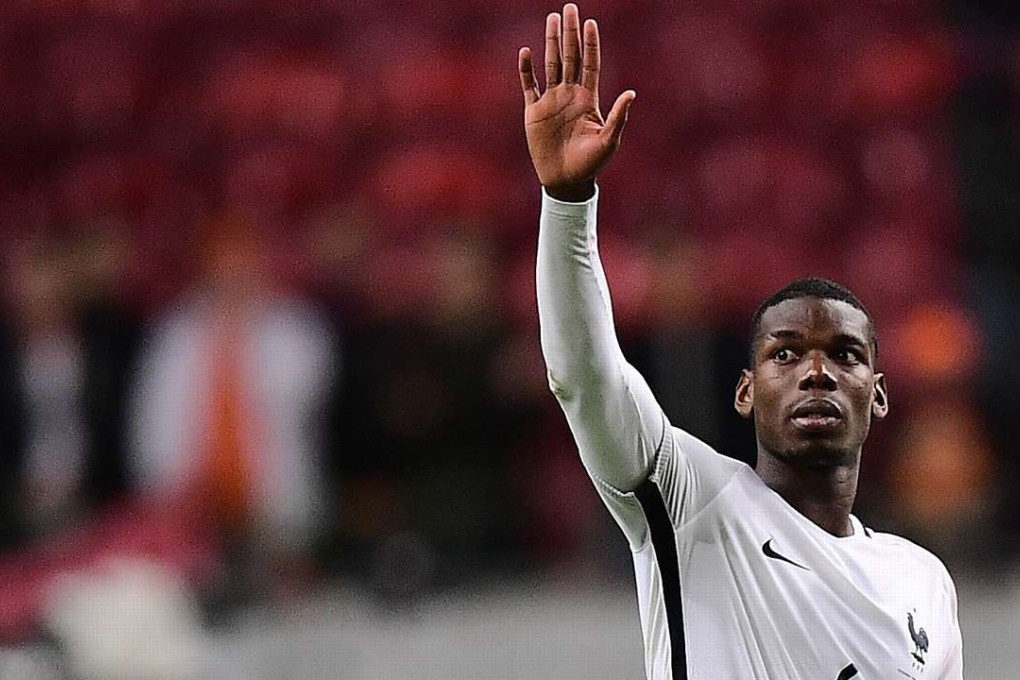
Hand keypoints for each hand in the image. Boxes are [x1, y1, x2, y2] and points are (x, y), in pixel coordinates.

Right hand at [518, 3, 634, 201]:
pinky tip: (526, 51)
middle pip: (570, 57)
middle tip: (570, 8)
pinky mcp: (534, 112)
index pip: (590, 64)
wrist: (566, 181)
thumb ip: (618, 116)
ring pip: (551, 64)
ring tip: (552, 19)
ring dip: (552, 42)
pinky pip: (529, 85)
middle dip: (571, 33)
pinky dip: (526, 69)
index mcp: (589, 99)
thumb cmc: (591, 164)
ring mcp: (551, 101)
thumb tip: (631, 93)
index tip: (591, 22)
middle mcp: (570, 95)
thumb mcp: (609, 141)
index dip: (591, 44)